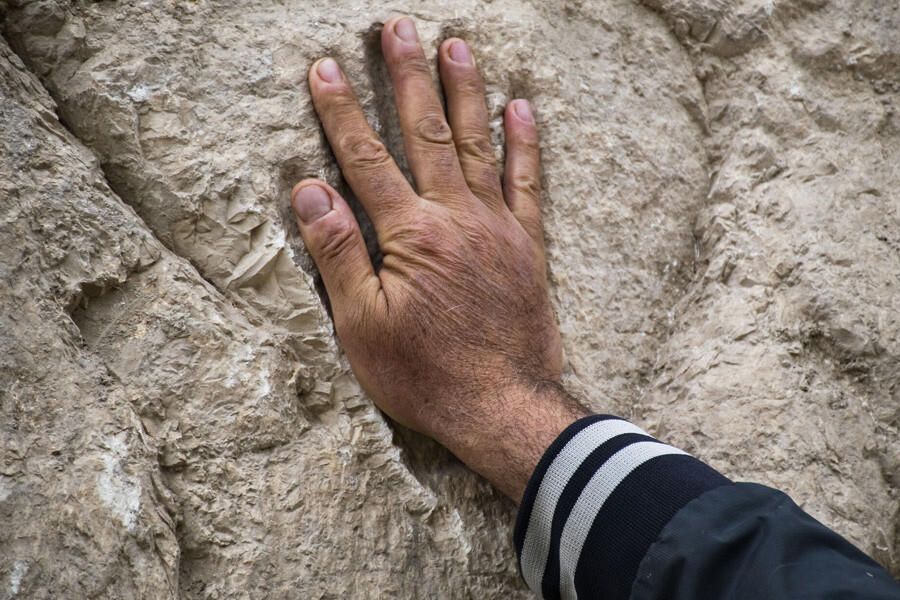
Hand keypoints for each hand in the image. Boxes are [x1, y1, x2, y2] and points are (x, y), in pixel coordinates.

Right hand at [292, 16, 586, 499]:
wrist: (503, 406)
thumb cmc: (426, 374)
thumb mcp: (363, 326)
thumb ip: (339, 253)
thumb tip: (309, 192)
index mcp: (411, 235)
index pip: (367, 160)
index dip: (342, 112)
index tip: (325, 68)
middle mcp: (457, 217)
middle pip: (427, 133)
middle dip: (408, 77)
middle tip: (399, 28)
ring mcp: (498, 227)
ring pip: (478, 144)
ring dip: (465, 92)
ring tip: (457, 44)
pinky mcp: (528, 245)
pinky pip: (527, 182)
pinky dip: (524, 143)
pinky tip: (521, 108)